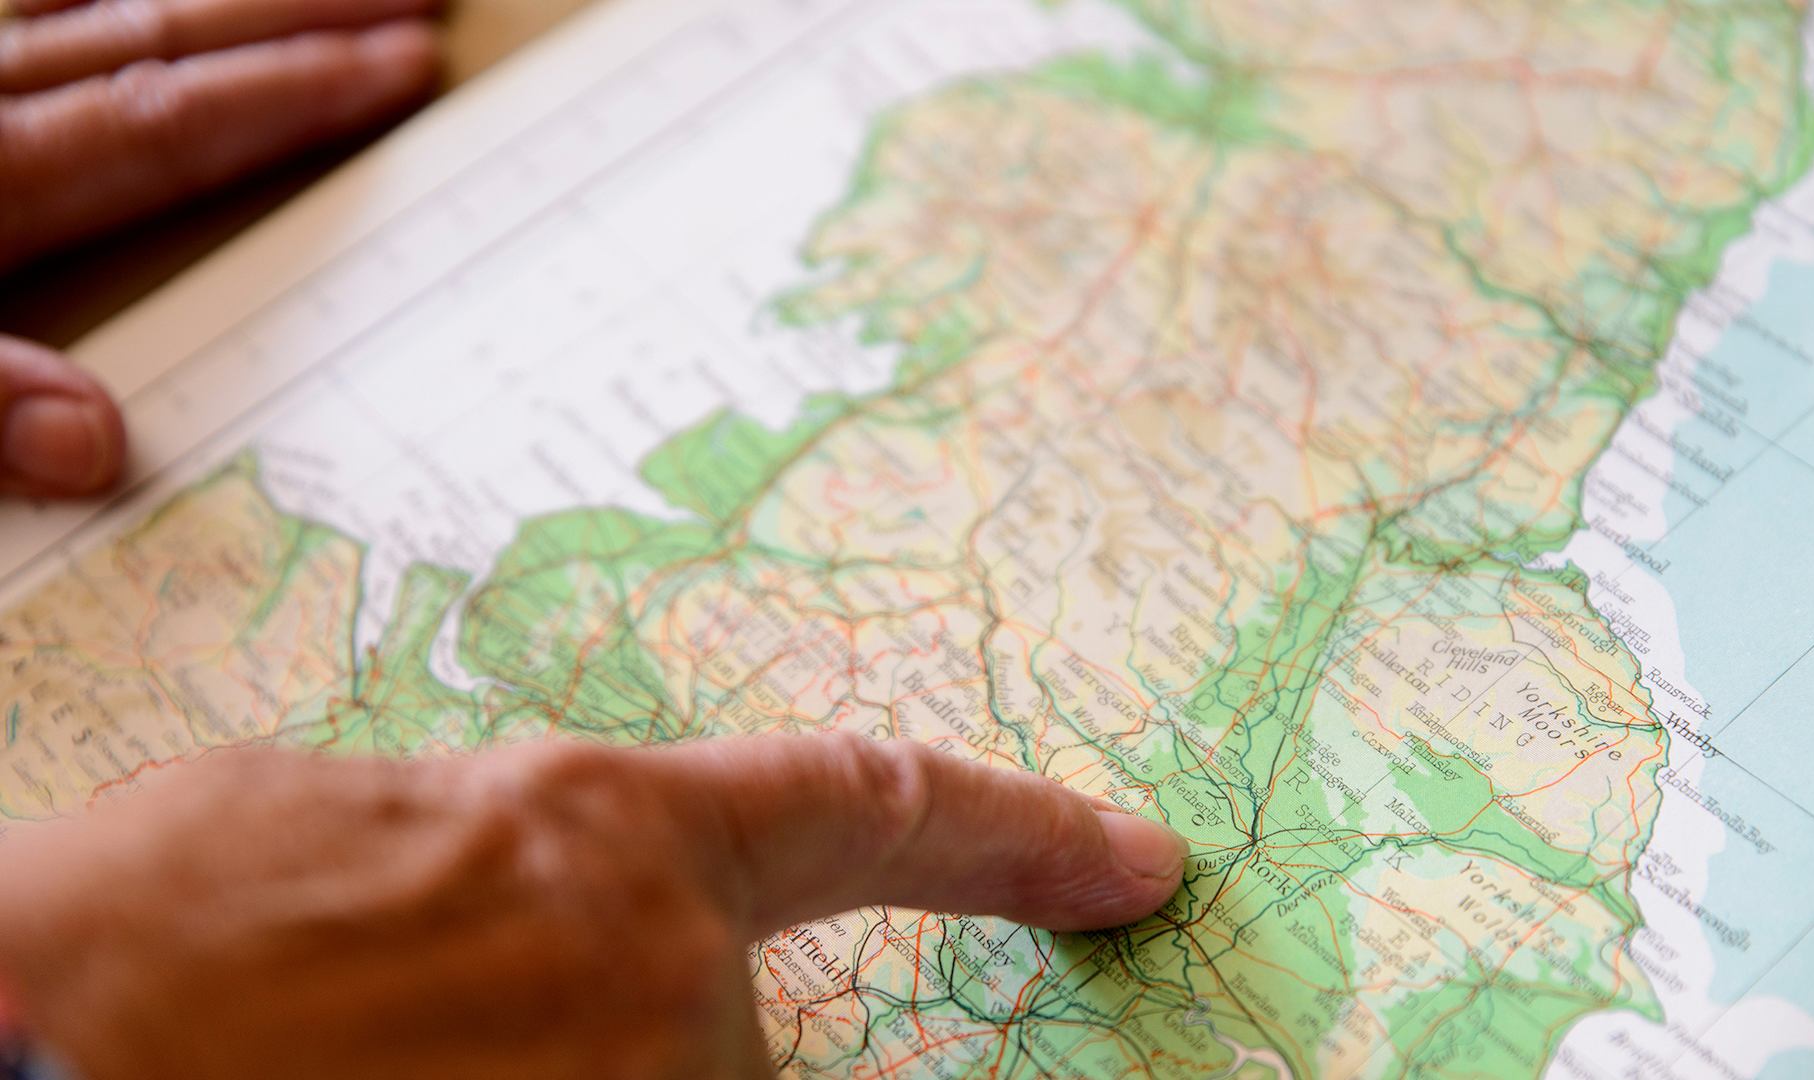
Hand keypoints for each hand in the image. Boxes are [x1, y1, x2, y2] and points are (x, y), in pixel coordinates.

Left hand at [0, 0, 445, 496]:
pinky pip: (15, 31)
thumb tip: (97, 440)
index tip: (406, 62)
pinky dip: (76, 4)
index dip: (293, 95)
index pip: (170, 130)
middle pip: (157, 46)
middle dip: (294, 20)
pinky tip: (107, 0)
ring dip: (214, 1)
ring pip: (90, 17)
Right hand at [0, 735, 1189, 1077]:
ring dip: (549, 1069)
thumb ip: (500, 850)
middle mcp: (661, 984)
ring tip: (385, 1040)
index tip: (1131, 861)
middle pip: (724, 1032)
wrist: (33, 1046)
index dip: (1022, 833)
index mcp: (614, 836)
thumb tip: (531, 905)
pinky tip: (417, 1058)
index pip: (878, 809)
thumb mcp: (357, 818)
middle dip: (609, 1024)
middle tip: (438, 1019)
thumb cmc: (157, 922)